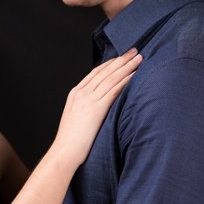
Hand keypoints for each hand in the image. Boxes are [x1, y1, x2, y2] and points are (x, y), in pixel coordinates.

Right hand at [51, 48, 142, 167]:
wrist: (64, 152)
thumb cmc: (72, 142)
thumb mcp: (78, 119)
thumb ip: (87, 108)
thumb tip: (100, 107)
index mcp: (76, 93)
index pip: (96, 72)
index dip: (111, 63)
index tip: (122, 57)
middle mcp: (81, 92)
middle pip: (105, 71)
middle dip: (121, 59)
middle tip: (135, 50)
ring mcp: (88, 99)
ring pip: (111, 77)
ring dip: (126, 66)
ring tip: (139, 58)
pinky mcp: (96, 108)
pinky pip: (113, 90)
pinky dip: (125, 81)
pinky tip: (134, 75)